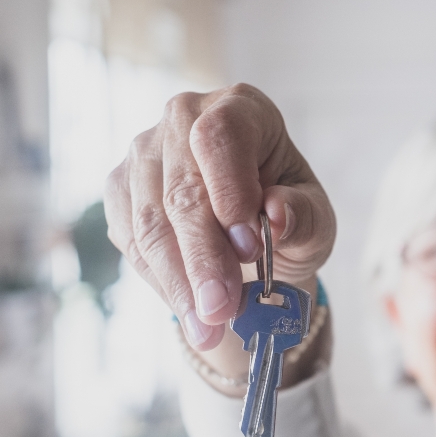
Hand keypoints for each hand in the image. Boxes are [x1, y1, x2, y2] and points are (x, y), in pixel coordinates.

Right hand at [105, 84, 335, 350]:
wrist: (254, 233)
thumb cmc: (290, 214)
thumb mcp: (315, 220)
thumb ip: (303, 217)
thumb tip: (275, 217)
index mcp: (242, 108)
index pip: (220, 136)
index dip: (230, 192)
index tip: (250, 248)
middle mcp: (184, 118)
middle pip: (181, 189)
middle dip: (202, 259)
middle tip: (221, 311)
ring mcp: (145, 151)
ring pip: (149, 222)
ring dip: (178, 282)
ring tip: (206, 328)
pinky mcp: (121, 187)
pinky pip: (131, 241)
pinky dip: (160, 281)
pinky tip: (188, 310)